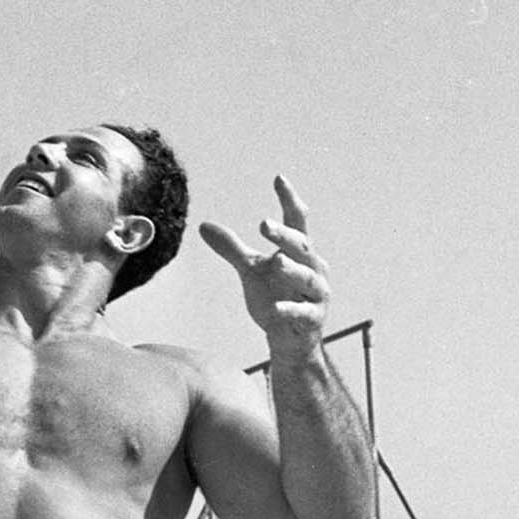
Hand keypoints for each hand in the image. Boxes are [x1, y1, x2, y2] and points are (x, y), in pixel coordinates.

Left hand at [198, 175, 329, 356]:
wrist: (289, 340)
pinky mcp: (312, 319)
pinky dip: (289, 311)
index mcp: (300, 252)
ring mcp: (316, 294)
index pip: (297, 221)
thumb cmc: (274, 297)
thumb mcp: (250, 270)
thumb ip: (231, 248)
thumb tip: (203, 226)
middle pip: (302, 246)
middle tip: (263, 224)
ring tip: (275, 261)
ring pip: (307, 278)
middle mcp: (314, 268)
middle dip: (284, 235)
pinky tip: (275, 310)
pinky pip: (302, 313)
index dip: (289, 200)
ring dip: (292, 269)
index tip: (279, 178)